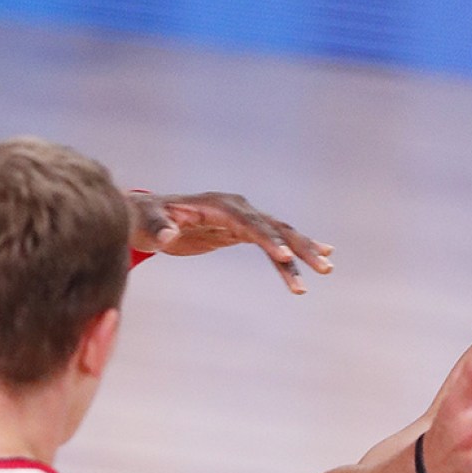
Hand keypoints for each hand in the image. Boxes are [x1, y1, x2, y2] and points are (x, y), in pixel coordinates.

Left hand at [126, 191, 333, 293]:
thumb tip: (168, 235)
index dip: (267, 238)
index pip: (249, 222)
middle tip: (324, 266)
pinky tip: (319, 255)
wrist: (144, 218)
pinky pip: (272, 244)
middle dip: (299, 247)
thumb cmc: (144, 219)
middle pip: (274, 227)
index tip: (283, 256)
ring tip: (327, 268)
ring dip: (302, 252)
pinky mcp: (240, 232)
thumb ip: (159, 228)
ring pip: (279, 235)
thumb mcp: (147, 224)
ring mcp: (242, 220)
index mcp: (219, 205)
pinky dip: (292, 253)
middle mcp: (237, 208)